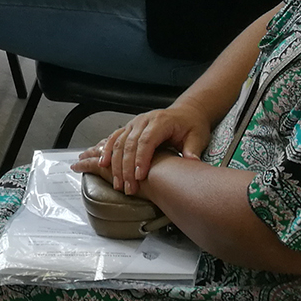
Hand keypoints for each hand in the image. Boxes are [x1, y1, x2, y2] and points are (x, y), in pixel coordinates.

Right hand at [71, 103, 211, 193]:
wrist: (186, 113)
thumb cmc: (191, 125)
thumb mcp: (198, 136)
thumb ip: (192, 149)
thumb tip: (191, 161)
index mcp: (160, 121)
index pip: (146, 141)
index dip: (141, 159)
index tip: (139, 177)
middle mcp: (143, 120)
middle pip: (129, 144)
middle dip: (126, 168)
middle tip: (128, 187)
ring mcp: (133, 123)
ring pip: (118, 143)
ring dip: (115, 164)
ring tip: (117, 183)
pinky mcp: (128, 128)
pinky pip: (113, 139)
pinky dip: (106, 151)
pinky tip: (102, 164)